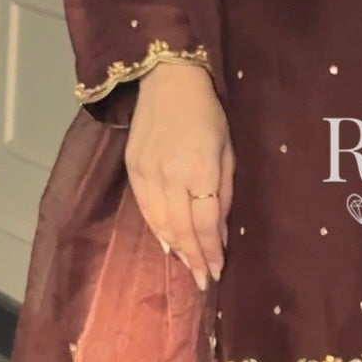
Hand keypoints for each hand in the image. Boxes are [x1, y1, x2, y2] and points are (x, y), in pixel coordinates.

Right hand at [125, 62, 232, 289]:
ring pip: (160, 223)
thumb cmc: (208, 115)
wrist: (167, 81)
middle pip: (181, 229)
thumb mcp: (228, 151)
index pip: (205, 224)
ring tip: (188, 266)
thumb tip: (220, 231)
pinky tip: (168, 242)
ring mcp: (147, 173)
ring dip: (175, 248)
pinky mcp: (133, 168)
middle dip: (194, 258)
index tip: (217, 272)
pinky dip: (157, 229)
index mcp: (199, 170)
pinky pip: (145, 208)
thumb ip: (224, 192)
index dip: (211, 251)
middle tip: (203, 279)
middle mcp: (170, 176)